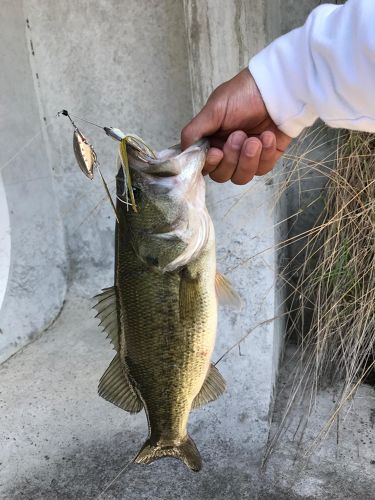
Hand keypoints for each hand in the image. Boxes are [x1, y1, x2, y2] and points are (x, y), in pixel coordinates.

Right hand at [181, 68, 291, 183]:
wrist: (277, 89)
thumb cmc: (243, 94)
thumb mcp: (213, 109)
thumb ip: (193, 132)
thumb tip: (182, 154)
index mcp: (211, 141)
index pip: (204, 167)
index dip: (210, 164)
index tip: (216, 152)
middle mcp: (227, 153)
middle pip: (222, 176)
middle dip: (231, 158)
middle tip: (239, 135)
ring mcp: (246, 158)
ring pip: (241, 177)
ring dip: (248, 159)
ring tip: (255, 139)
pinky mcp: (266, 159)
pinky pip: (262, 170)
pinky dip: (265, 154)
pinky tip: (268, 136)